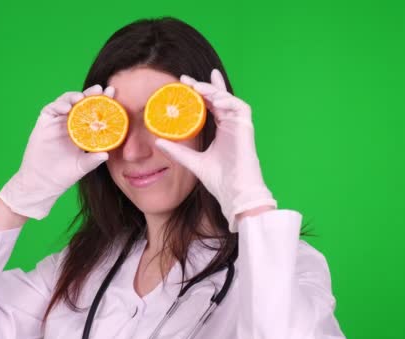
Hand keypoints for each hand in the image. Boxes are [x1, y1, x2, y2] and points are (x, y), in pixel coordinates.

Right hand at [0, 85, 114, 219]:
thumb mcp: (82, 167)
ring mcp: (57, 122)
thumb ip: (93, 160)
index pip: (94, 112)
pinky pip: (51, 109)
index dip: (104, 102)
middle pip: (81, 103)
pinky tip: (67, 108)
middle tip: (101, 90)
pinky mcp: (44, 123)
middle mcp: (70, 123)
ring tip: (82, 97)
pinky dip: (59, 105)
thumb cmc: (64, 175)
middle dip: (91, 94)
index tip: (113, 94)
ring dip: (74, 97)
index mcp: (82, 131)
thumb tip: (106, 155)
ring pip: (66, 102)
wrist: (43, 183)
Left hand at [154, 69, 276, 232]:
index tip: (183, 84)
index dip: (200, 92)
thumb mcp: (193, 162)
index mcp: (221, 130)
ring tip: (197, 88)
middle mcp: (231, 125)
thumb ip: (177, 151)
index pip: (211, 105)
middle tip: (186, 79)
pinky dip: (228, 101)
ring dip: (214, 90)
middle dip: (204, 85)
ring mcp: (240, 125)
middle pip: (219, 97)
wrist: (235, 193)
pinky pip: (241, 107)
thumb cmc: (219, 180)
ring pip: (228, 99)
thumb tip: (157, 142)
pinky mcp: (247, 128)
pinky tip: (215, 100)